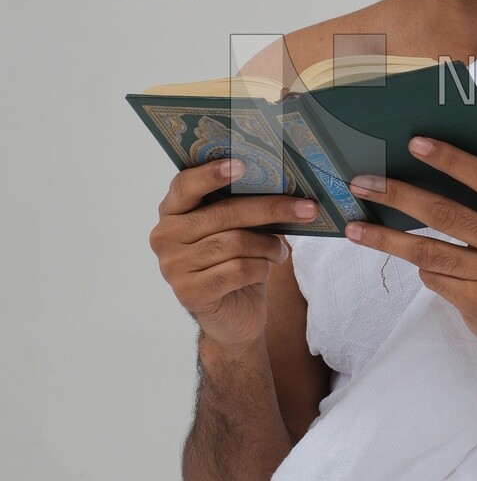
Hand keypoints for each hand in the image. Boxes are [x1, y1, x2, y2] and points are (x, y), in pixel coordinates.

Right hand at [148, 159, 317, 352]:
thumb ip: (243, 206)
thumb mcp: (237, 229)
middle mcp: (165, 236)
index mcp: (173, 212)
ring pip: (235, 243)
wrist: (232, 316)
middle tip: (307, 208)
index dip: (212, 174)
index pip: (185, 185)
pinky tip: (267, 268)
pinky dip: (261, 268)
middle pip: (223, 213)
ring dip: (268, 245)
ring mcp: (173, 266)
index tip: (242, 165)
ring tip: (280, 250)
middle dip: (271, 209)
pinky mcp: (190, 293)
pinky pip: (237, 270)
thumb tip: (283, 184)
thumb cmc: (235, 262)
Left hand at [346, 136, 476, 355]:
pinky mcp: (476, 300)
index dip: (450, 160)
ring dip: (386, 237)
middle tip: (363, 184)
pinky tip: (406, 256)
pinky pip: (433, 276)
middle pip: (446, 214)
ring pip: (428, 250)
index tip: (414, 144)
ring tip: (355, 227)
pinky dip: (418, 265)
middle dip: (399, 196)